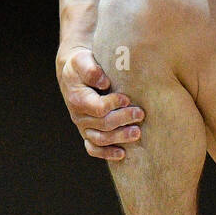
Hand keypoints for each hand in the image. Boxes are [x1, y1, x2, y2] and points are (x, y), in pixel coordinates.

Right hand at [56, 46, 143, 160]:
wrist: (75, 73)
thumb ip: (91, 69)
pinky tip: (122, 154)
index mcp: (78, 99)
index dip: (114, 105)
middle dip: (123, 120)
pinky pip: (94, 149)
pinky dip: (107, 153)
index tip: (127, 99)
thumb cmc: (82, 64)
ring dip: (120, 138)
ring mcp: (83, 127)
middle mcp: (79, 116)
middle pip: (103, 125)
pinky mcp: (88, 133)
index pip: (98, 108)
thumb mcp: (82, 60)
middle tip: (140, 113)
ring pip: (100, 139)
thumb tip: (104, 81)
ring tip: (137, 133)